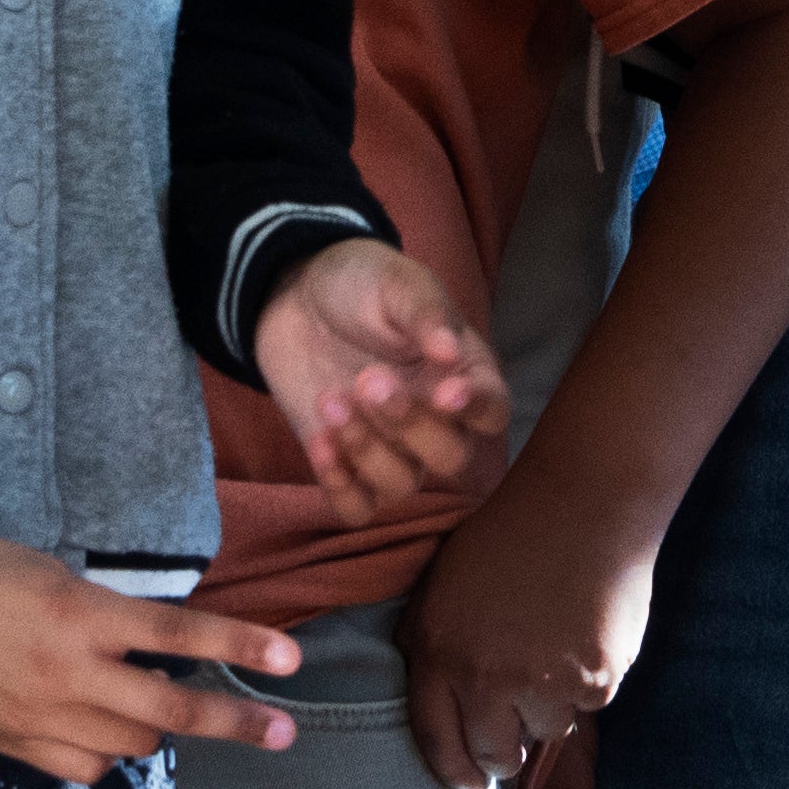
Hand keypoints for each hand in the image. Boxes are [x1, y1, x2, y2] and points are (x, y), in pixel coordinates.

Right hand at [0, 534, 304, 783]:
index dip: (239, 646)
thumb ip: (116, 621)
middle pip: (169, 713)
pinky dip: (107, 753)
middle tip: (285, 733)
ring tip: (151, 704)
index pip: (178, 634)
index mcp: (84, 616)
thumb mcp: (66, 580)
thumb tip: (168, 656)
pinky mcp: (15, 744)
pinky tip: (103, 730)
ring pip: (132, 744)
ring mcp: (40, 715)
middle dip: (235, 724)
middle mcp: (68, 672)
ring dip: (156, 729)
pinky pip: (85, 767)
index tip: (291, 661)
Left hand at [254, 242, 511, 525]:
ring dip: (367, 451)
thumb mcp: (396, 282)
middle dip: (409, 426)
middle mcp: (435, 419)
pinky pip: (356, 506)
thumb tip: (451, 351)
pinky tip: (319, 439)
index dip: (476, 410)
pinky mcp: (344, 463)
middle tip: (368, 378)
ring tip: (332, 399)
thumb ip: (425, 313)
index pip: (493, 411)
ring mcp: (390, 447)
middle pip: (450, 458)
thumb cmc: (361, 284)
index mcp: (463, 373)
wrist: (296, 295)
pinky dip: (338, 484)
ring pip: (401, 486)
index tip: (444, 393)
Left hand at [404, 454, 663, 788]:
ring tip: (559, 654)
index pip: (436, 738)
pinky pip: (591, 703)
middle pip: (496, 753)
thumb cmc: (510, 534)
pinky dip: (592, 680)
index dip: (453, 774)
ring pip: (548, 729)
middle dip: (505, 754)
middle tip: (517, 739)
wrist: (586, 502)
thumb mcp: (441, 583)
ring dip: (551, 708)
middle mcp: (487, 677)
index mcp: (440, 652)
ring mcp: (544, 682)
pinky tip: (590, 635)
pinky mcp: (597, 678)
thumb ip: (426, 643)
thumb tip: (431, 701)